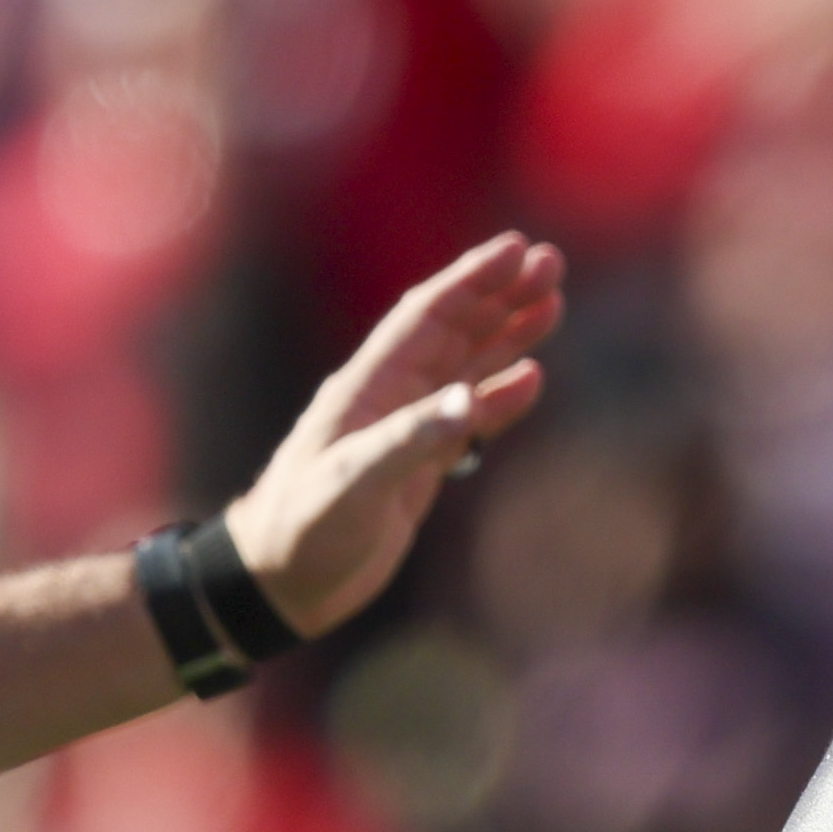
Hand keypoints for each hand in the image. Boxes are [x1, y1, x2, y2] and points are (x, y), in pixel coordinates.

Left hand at [219, 231, 566, 637]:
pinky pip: (468, 420)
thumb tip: (468, 401)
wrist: (279, 583)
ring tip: (553, 303)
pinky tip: (532, 380)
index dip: (471, 280)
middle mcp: (388, 397)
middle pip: (454, 331)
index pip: (427, 316)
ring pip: (466, 368)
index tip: (517, 249)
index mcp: (367, 386)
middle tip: (553, 263)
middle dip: (501, 295)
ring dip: (507, 337)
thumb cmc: (303, 529)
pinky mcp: (417, 467)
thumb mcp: (352, 483)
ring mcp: (404, 430)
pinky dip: (500, 398)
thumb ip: (410, 440)